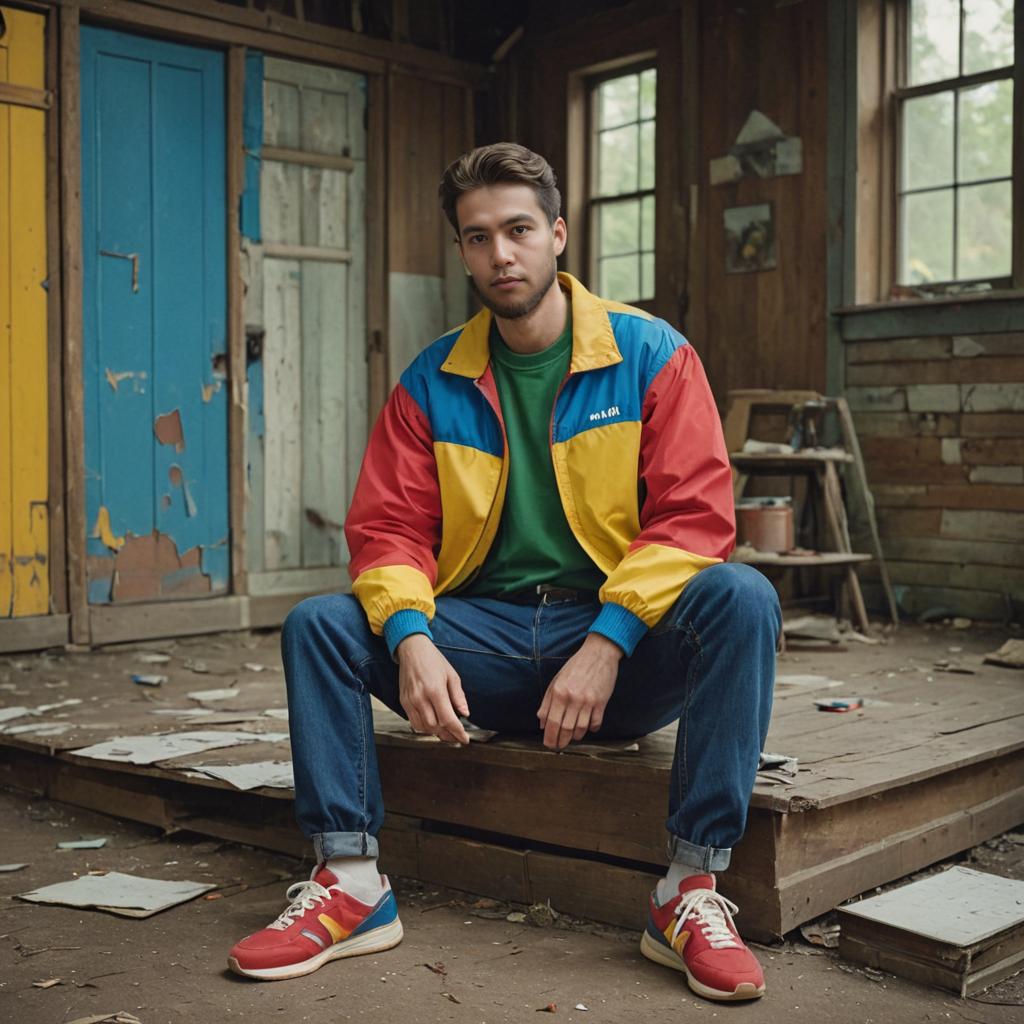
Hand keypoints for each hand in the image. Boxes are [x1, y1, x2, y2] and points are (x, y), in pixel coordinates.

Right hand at [396, 634, 469, 744]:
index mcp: (436, 690)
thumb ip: (458, 696)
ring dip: (436, 733)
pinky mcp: (403, 702)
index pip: (448, 719)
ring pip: (424, 727)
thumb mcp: (452, 675)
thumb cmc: (433, 660)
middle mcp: (421, 697)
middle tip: (457, 737)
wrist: (412, 650)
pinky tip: (432, 726)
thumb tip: (465, 713)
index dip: (458, 732)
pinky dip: (424, 728)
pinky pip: (413, 722)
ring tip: (446, 733)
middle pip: (435, 727)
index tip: (464, 739)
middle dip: (448, 735)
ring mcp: (410, 701)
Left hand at [537, 633, 622, 750]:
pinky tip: (588, 726)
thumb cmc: (576, 666)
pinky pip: (596, 724)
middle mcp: (573, 698)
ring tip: (572, 736)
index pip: (552, 722)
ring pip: (581, 730)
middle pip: (565, 729)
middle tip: (559, 746)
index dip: (549, 737)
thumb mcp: (556, 680)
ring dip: (575, 736)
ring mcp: (588, 701)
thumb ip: (547, 702)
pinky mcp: (602, 702)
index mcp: (559, 692)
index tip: (549, 744)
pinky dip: (591, 729)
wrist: (599, 653)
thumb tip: (542, 722)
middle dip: (561, 742)